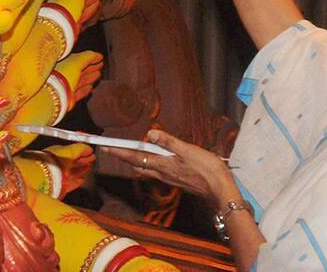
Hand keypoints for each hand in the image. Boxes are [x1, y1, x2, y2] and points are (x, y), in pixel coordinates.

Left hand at [43, 142, 94, 194]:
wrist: (44, 178)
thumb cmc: (53, 162)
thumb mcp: (70, 151)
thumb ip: (81, 148)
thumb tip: (88, 148)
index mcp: (57, 152)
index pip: (72, 150)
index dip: (82, 150)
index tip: (89, 150)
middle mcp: (57, 164)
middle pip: (72, 161)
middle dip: (82, 159)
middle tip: (91, 158)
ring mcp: (58, 175)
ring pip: (72, 171)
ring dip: (81, 169)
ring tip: (88, 167)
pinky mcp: (60, 187)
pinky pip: (70, 183)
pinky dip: (77, 181)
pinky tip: (81, 179)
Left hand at [53, 50, 102, 105]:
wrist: (52, 93)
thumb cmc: (61, 74)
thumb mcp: (77, 61)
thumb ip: (88, 57)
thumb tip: (98, 55)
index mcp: (64, 63)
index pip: (79, 59)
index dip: (90, 58)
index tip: (100, 58)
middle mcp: (65, 74)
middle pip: (81, 70)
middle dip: (91, 67)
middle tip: (101, 65)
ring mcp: (66, 86)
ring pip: (81, 81)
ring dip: (90, 77)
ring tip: (98, 74)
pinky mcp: (69, 98)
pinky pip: (79, 93)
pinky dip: (86, 90)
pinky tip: (91, 88)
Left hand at [105, 129, 234, 206]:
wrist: (220, 191)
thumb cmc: (207, 170)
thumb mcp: (189, 150)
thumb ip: (169, 142)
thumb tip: (150, 134)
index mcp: (162, 164)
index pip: (135, 157)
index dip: (119, 152)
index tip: (105, 147)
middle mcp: (162, 173)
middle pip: (137, 164)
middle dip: (124, 156)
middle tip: (112, 149)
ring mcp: (168, 178)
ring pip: (145, 168)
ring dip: (134, 160)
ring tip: (127, 152)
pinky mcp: (175, 180)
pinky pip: (155, 171)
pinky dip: (147, 163)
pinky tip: (152, 159)